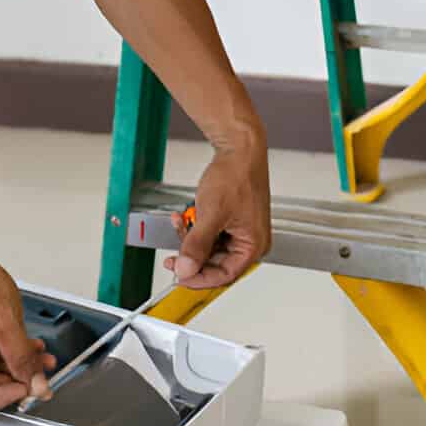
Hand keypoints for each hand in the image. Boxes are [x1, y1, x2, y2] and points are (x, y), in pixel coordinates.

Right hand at [0, 247, 55, 408]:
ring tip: (41, 358)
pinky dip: (11, 354)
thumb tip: (36, 382)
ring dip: (18, 366)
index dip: (3, 396)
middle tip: (40, 375)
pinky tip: (29, 348)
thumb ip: (23, 358)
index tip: (27, 388)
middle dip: (16, 379)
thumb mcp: (6, 323)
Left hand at [164, 126, 270, 288]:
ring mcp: (239, 231)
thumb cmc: (236, 175)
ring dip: (190, 238)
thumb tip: (186, 269)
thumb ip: (197, 246)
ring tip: (180, 223)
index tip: (179, 275)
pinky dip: (194, 227)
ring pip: (208, 249)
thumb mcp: (211, 215)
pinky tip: (185, 216)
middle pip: (214, 263)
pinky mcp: (230, 222)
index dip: (199, 277)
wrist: (238, 148)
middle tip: (173, 255)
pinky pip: (208, 234)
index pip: (224, 275)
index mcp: (253, 245)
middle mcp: (250, 241)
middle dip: (191, 255)